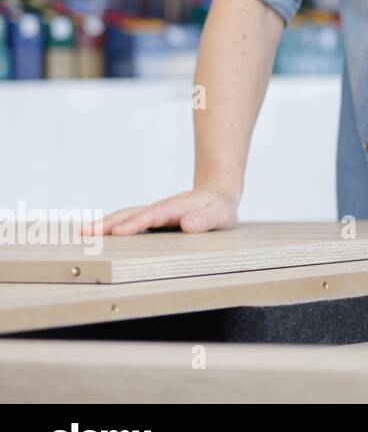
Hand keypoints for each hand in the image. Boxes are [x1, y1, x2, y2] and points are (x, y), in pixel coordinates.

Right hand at [81, 187, 238, 236]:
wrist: (217, 196)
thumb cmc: (219, 208)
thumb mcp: (219, 214)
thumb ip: (205, 219)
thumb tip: (186, 225)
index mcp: (176, 207)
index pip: (153, 216)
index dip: (136, 224)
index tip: (118, 232)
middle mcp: (160, 209)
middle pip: (131, 214)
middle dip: (109, 223)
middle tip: (86, 233)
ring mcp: (154, 213)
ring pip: (126, 216)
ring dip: (105, 224)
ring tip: (83, 233)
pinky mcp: (151, 220)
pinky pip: (129, 222)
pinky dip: (112, 226)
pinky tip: (97, 235)